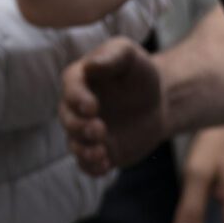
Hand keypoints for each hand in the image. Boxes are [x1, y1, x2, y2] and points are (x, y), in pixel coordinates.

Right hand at [61, 36, 166, 173]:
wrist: (155, 102)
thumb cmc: (138, 73)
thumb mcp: (129, 55)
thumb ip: (112, 56)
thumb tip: (90, 66)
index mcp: (79, 81)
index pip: (71, 89)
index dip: (78, 98)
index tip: (92, 107)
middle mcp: (76, 108)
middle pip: (68, 119)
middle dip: (80, 127)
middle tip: (99, 130)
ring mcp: (86, 131)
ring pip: (75, 143)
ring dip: (84, 150)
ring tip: (101, 154)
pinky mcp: (100, 150)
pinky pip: (87, 163)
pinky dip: (91, 167)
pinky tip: (104, 166)